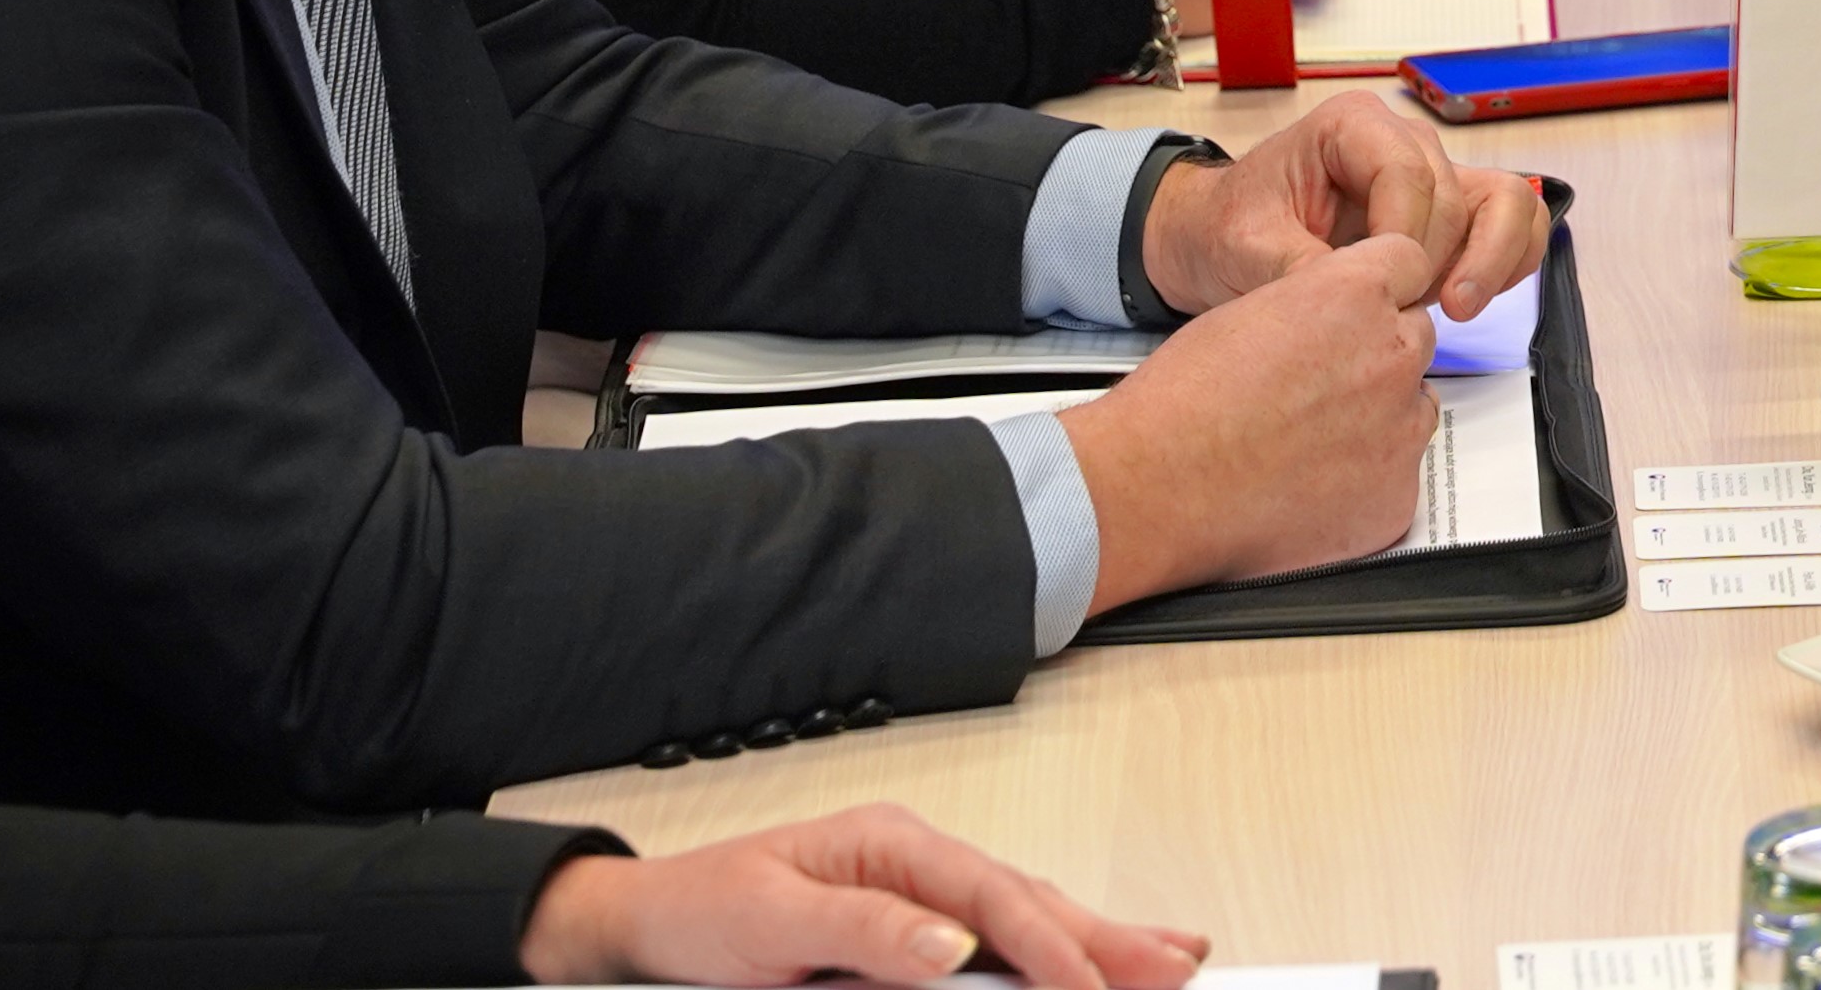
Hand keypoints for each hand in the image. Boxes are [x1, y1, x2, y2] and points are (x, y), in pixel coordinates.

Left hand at [516, 802, 1201, 985]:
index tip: (1089, 985)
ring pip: (1025, 921)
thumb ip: (864, 926)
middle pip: (1030, 901)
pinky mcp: (908, 937)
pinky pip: (996, 945)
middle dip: (1108, 934)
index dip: (1050, 943)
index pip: (991, 895)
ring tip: (1165, 962)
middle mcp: (914, 864)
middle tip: (1177, 965)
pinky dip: (1050, 955)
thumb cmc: (700, 911)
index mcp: (890, 844)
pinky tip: (1087, 967)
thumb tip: (947, 943)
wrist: (644, 930)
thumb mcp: (771, 918)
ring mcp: (917, 899)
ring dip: (1095, 943)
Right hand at [1055, 232, 1448, 606]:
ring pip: (1414, 408)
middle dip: (1379, 355)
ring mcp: (1400, 431)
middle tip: (1320, 387)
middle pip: (1415, 337)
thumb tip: (1337, 320)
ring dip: (1378, 418)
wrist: (1158, 486)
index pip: (1409, 262)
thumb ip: (1316, 304)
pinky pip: (1398, 476)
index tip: (1359, 312)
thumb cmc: (1185, 402)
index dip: (1379, 290)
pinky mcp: (1396, 495)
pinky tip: (1310, 484)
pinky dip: (1366, 481)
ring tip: (1307, 440)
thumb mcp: (1253, 311)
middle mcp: (1391, 355)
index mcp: (1354, 294)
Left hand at [1139, 87, 1552, 322]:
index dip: (1407, 235)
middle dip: (1442, 259)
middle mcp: (1402, 140)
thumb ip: (1299, 268)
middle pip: (1461, 194)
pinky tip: (1467, 298)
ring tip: (1456, 307)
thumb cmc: (1232, 227)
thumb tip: (1357, 300)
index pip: (1408, 172)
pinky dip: (1505, 263)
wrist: (1223, 236)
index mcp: (1351, 126)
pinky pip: (1510, 225)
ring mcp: (1433, 175)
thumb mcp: (1245, 247)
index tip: (1388, 283)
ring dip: (1490, 260)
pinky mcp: (1448, 213)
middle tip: (1410, 308)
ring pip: (1505, 203)